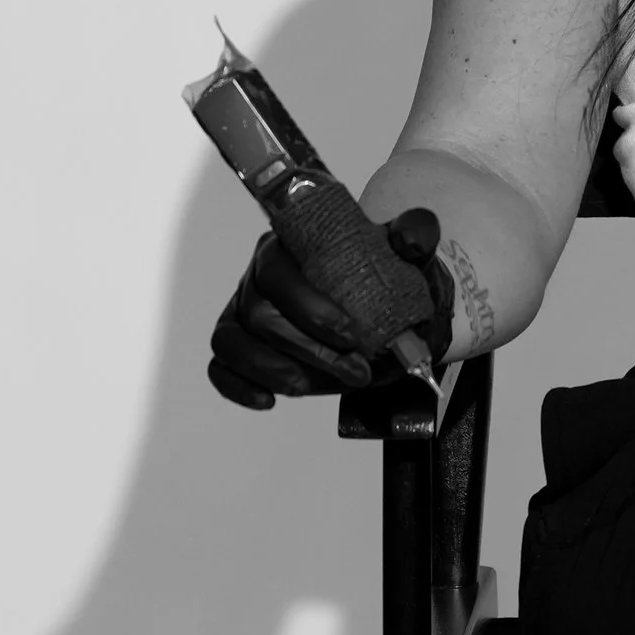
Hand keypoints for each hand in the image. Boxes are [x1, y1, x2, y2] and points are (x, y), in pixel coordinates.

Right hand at [206, 209, 453, 411]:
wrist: (377, 307)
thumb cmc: (379, 277)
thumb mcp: (403, 254)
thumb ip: (414, 234)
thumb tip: (412, 237)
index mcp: (288, 247)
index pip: (279, 272)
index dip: (308, 307)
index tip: (350, 334)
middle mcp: (257, 278)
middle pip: (260, 314)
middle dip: (308, 350)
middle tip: (357, 372)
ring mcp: (240, 313)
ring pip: (233, 341)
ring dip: (273, 370)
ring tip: (311, 387)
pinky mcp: (236, 346)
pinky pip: (220, 367)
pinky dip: (237, 386)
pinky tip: (267, 400)